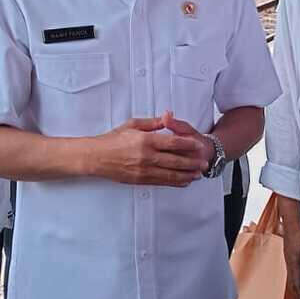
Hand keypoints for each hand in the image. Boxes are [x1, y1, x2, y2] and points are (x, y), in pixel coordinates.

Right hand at [87, 116, 209, 186]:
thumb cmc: (112, 140)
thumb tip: (168, 116)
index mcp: (146, 140)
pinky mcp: (140, 180)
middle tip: (204, 162)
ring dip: (187, 174)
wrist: (95, 157)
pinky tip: (183, 181)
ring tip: (198, 174)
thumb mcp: (132, 125)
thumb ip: (153, 123)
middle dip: (193, 162)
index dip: (189, 145)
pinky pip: (161, 182)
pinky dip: (174, 182)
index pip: (174, 143)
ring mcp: (144, 170)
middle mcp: (147, 156)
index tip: (199, 145)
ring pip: (171, 174)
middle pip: (176, 160)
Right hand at [277, 197, 299, 298]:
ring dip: (298, 285)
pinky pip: (292, 269)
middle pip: (293, 282)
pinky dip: (297, 276)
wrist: (291, 218)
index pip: (297, 283)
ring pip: (292, 276)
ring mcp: (288, 257)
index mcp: (293, 261)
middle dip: (299, 292)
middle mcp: (289, 261)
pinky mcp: (289, 253)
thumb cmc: (299, 230)